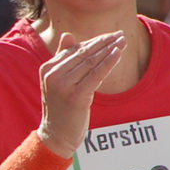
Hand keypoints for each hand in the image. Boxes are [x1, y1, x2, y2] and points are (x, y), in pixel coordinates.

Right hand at [37, 31, 126, 155]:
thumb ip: (62, 59)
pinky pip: (95, 74)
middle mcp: (53, 74)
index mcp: (47, 68)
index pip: (75, 49)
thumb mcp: (58, 82)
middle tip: (120, 34)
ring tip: (123, 42)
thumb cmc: (60, 108)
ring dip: (109, 50)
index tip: (111, 36)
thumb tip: (68, 35)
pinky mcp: (75, 96)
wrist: (56, 135)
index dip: (94, 41)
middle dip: (104, 42)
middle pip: (84, 53)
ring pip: (91, 62)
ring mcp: (63, 85)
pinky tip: (118, 54)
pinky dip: (108, 63)